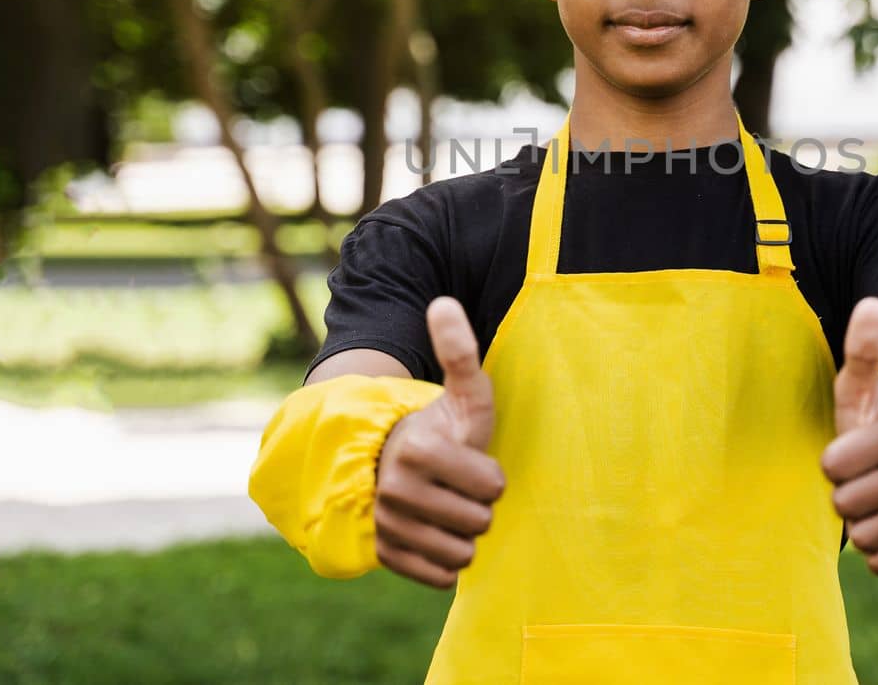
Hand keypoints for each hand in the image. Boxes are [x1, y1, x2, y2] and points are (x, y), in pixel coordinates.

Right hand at [374, 296, 505, 587]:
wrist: (389, 462)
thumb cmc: (441, 428)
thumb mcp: (461, 393)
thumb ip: (459, 352)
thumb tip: (443, 302)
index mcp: (419, 450)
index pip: (492, 488)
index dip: (491, 477)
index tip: (472, 461)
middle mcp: (396, 492)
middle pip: (479, 523)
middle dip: (477, 505)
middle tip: (458, 486)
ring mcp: (388, 527)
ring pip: (462, 554)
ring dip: (464, 535)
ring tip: (448, 508)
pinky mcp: (385, 556)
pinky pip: (442, 576)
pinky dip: (446, 561)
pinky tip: (437, 534)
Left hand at [821, 297, 877, 574]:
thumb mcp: (865, 388)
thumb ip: (861, 349)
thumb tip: (870, 302)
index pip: (832, 466)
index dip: (833, 461)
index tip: (850, 451)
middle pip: (845, 505)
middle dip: (846, 493)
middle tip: (864, 477)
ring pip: (864, 536)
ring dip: (861, 521)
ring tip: (876, 498)